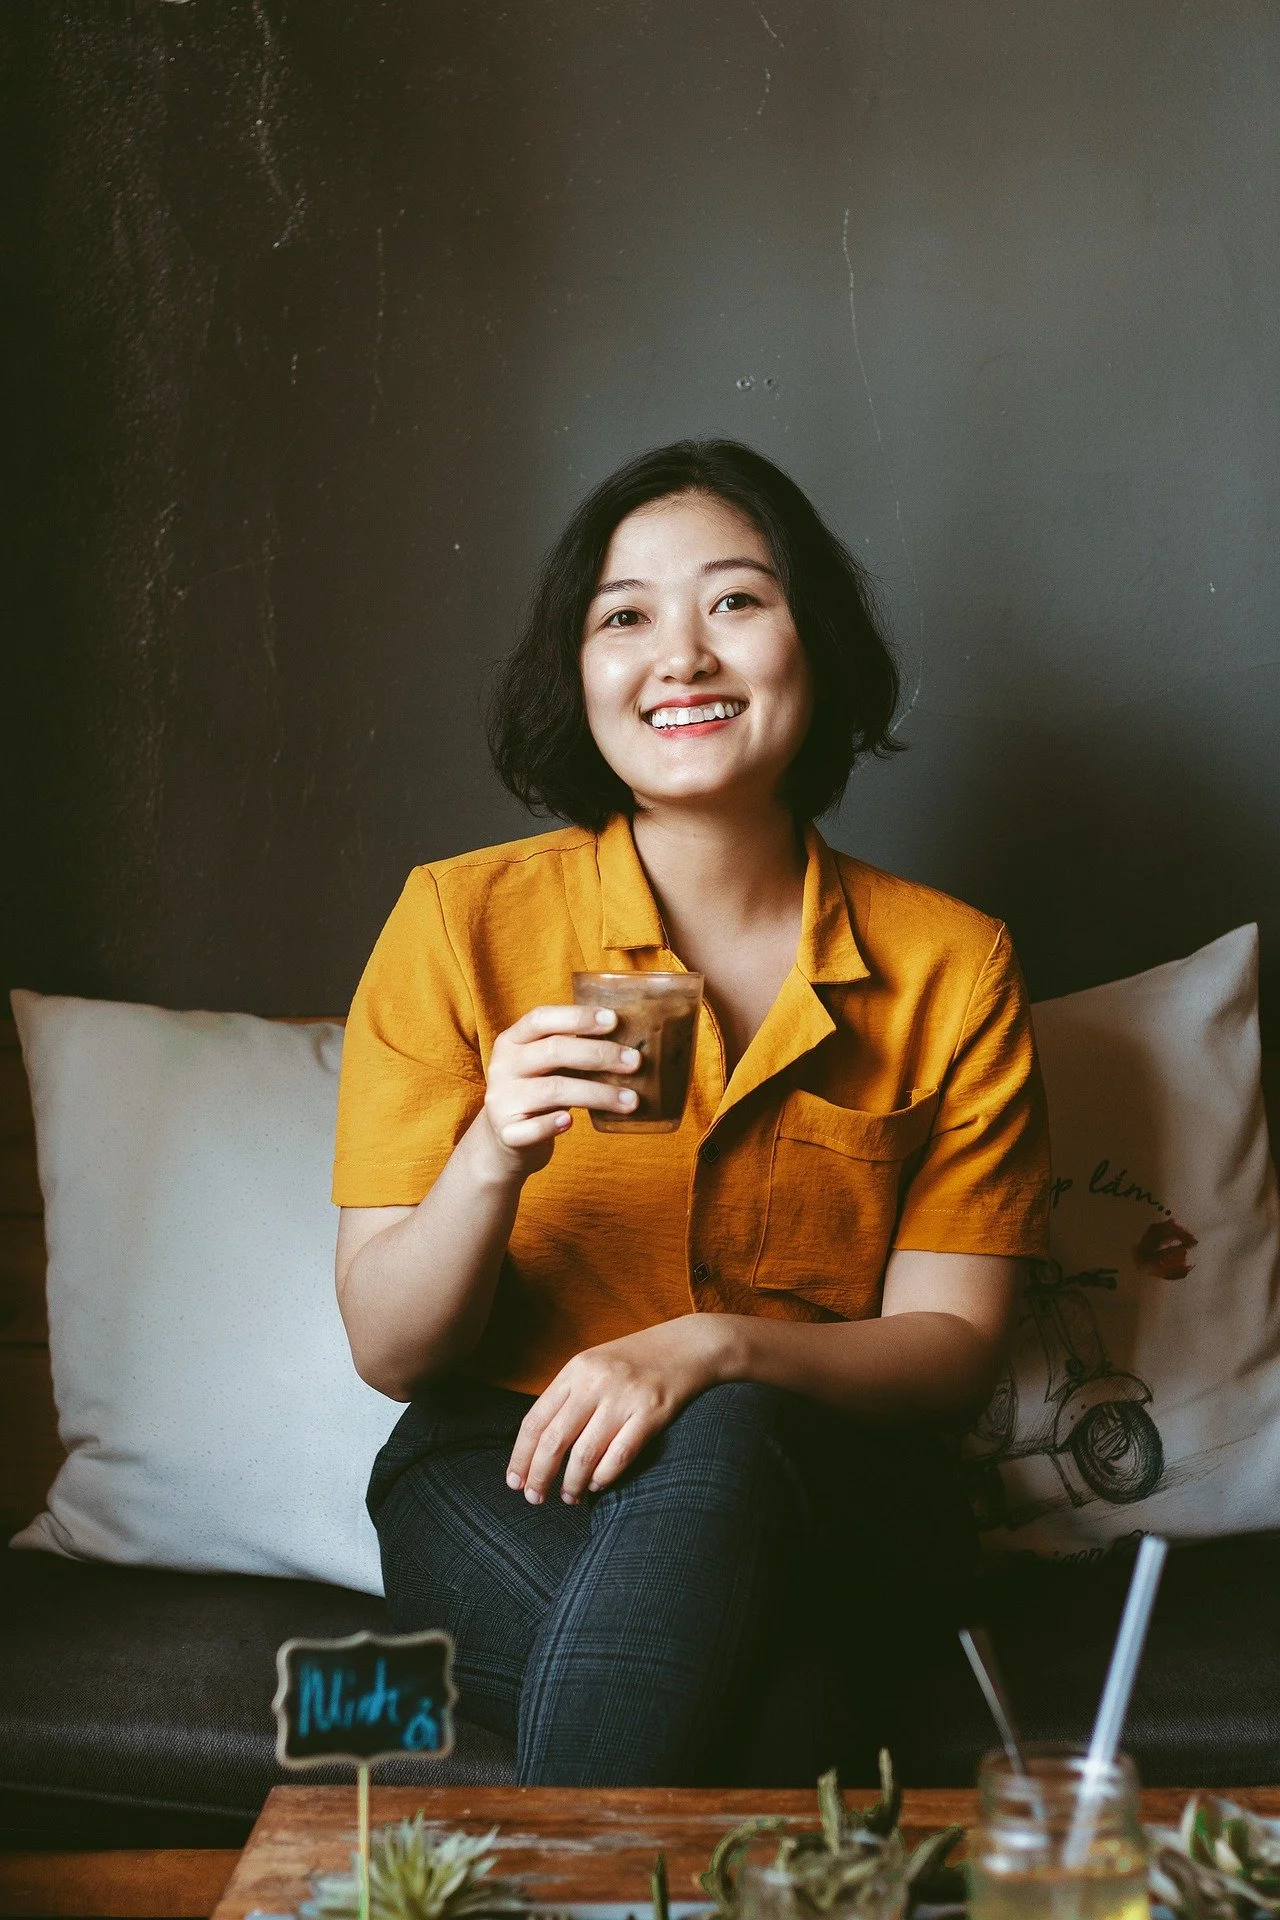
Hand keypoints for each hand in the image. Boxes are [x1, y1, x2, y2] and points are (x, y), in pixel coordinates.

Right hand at [478, 1003, 641, 1179]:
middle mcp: (503, 1066)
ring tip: (631, 1100)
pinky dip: (552, 1125)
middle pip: (553, 1051)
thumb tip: (632, 1037)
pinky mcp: (507, 1133)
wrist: (506, 1141)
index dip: (577, 1017)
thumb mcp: (546, 1065)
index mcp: (512, 1041)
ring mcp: (502, 1100)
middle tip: (635, 1062)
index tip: (614, 1019)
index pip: (541, 1019)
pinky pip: (532, 1128)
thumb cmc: (539, 1093)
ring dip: (598, 1094)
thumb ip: (572, 1048)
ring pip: (553, 1090)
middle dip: (599, 1054)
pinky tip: (572, 1122)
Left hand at [505, 1317, 733, 1503]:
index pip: (535, 1420)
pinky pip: (619, 1455)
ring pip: (585, 1454)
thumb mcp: (594, 1366)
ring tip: (568, 1497)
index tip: (514, 1482)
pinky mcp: (652, 1412)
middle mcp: (596, 1382)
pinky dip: (603, 1477)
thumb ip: (568, 1397)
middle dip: (539, 1476)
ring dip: (571, 1483)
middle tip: (534, 1498)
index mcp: (576, 1370)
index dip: (520, 1456)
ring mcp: (624, 1397)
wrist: (688, 1345)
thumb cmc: (635, 1362)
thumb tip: (537, 1445)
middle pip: (554, 1440)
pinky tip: (597, 1484)